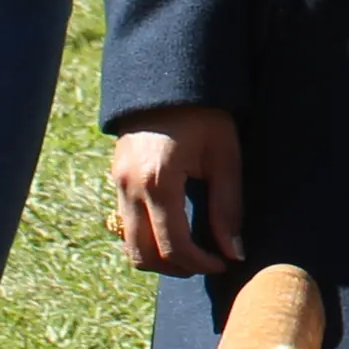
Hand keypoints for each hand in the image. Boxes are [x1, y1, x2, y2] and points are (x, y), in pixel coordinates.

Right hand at [110, 106, 244, 275]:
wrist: (168, 80)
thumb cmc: (204, 114)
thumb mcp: (224, 156)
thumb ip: (228, 207)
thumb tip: (234, 252)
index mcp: (158, 181)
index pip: (173, 246)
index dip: (201, 263)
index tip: (224, 262)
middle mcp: (129, 187)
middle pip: (144, 255)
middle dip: (177, 267)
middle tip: (206, 262)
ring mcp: (117, 185)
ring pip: (129, 245)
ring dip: (158, 258)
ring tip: (191, 251)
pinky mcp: (115, 180)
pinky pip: (125, 225)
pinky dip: (147, 239)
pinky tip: (173, 230)